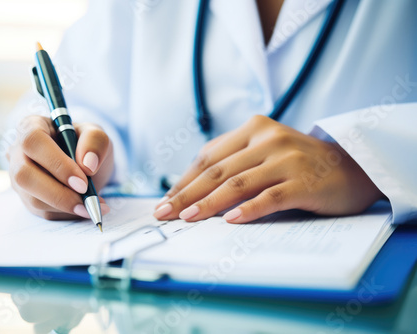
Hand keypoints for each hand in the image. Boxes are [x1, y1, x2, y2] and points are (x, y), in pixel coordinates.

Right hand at [7, 115, 113, 219]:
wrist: (85, 163)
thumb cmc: (85, 143)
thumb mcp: (96, 134)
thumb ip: (95, 141)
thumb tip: (88, 165)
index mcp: (31, 126)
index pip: (33, 141)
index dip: (56, 163)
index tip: (82, 181)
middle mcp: (18, 152)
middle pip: (24, 175)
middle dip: (58, 192)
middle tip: (87, 199)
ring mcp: (19, 178)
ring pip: (33, 199)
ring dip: (66, 206)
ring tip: (94, 204)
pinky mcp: (28, 198)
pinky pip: (43, 212)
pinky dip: (68, 214)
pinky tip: (87, 208)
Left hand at [154, 115, 382, 222]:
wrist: (351, 167)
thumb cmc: (298, 164)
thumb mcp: (264, 152)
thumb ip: (234, 162)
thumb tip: (191, 191)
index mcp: (253, 128)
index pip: (209, 156)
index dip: (184, 180)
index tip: (165, 200)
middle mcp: (268, 139)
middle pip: (218, 170)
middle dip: (187, 194)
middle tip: (164, 213)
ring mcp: (288, 159)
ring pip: (238, 184)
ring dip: (209, 203)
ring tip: (188, 218)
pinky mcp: (304, 181)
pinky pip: (270, 197)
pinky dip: (249, 209)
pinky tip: (230, 220)